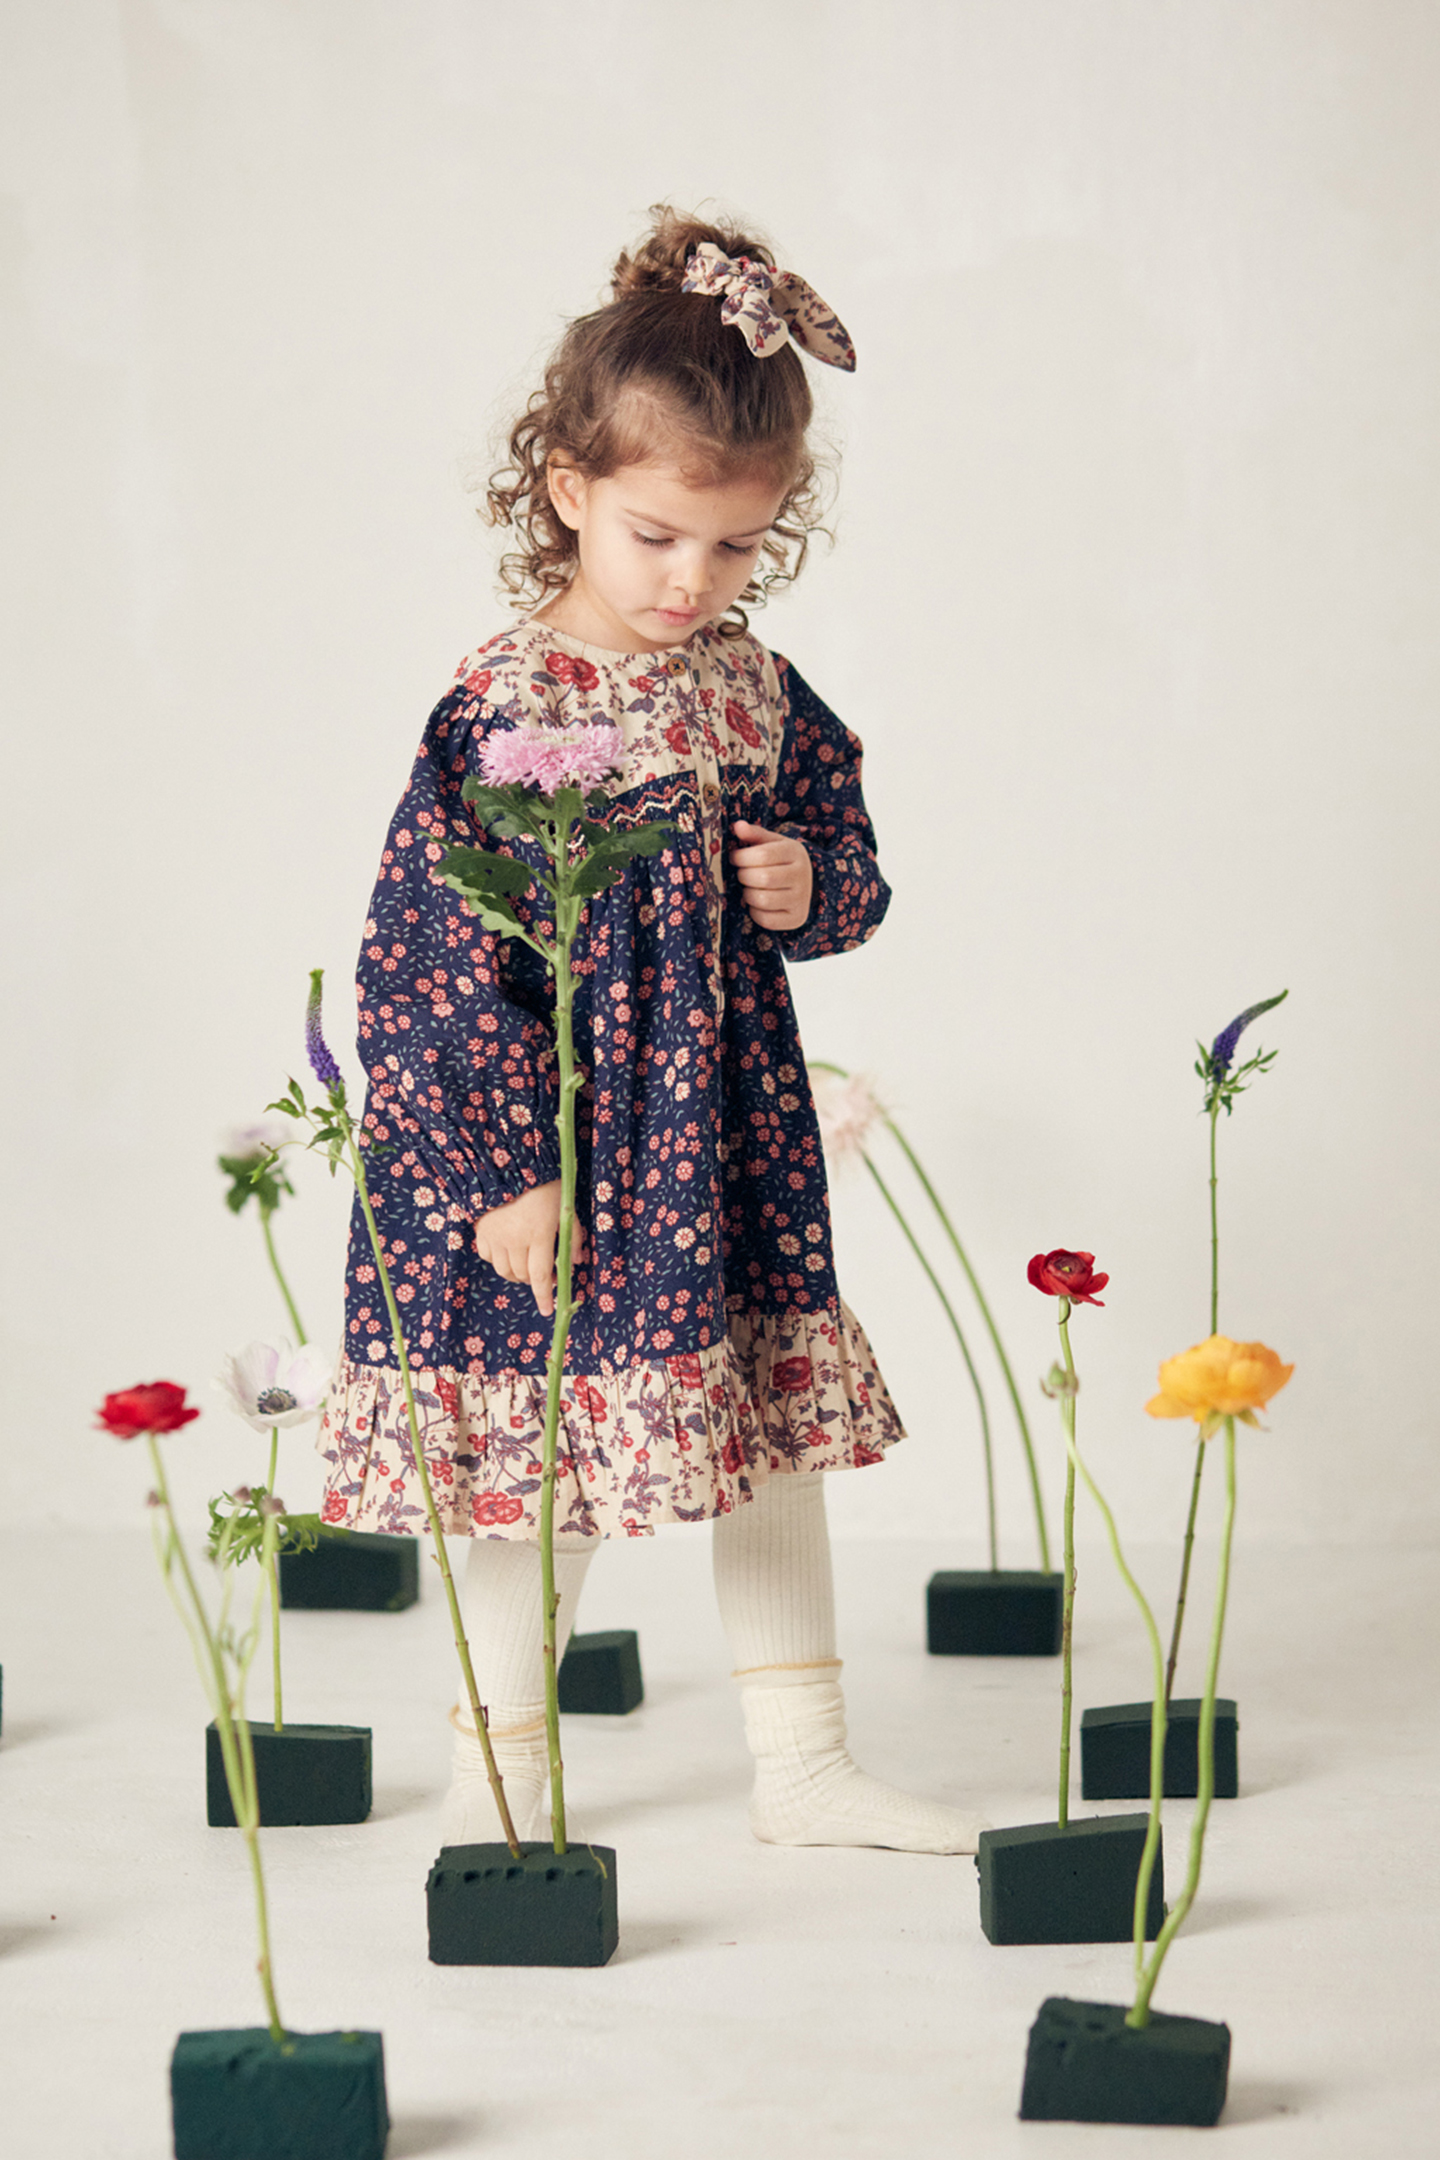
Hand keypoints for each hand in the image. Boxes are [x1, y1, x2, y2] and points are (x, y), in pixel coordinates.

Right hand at [474, 1181, 586, 1317]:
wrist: (511, 1164)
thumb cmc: (546, 1185)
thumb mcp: (566, 1208)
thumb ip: (572, 1237)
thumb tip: (575, 1262)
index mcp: (537, 1233)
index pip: (540, 1276)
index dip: (543, 1296)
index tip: (547, 1310)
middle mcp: (513, 1239)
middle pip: (522, 1275)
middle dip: (536, 1281)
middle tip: (547, 1274)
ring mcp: (494, 1235)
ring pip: (503, 1270)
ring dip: (517, 1273)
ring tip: (527, 1265)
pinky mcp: (481, 1229)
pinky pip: (487, 1256)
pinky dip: (497, 1259)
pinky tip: (507, 1251)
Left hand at [729, 819, 812, 931]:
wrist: (807, 883)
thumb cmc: (781, 860)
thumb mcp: (772, 843)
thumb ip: (754, 834)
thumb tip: (738, 826)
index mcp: (795, 852)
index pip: (763, 854)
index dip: (741, 857)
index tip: (735, 858)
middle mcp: (801, 876)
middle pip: (763, 878)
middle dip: (744, 876)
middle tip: (742, 873)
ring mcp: (800, 899)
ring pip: (763, 900)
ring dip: (748, 894)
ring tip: (750, 888)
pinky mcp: (796, 918)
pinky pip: (766, 919)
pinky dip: (755, 912)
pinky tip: (757, 903)